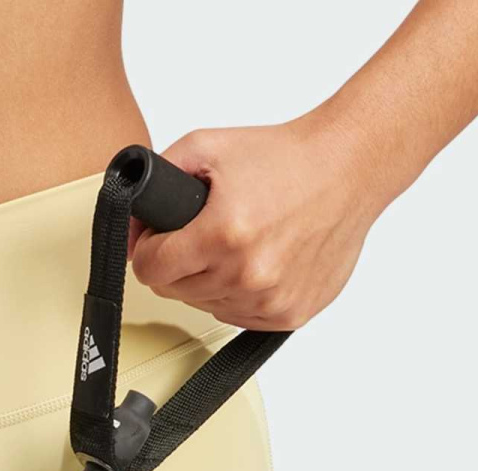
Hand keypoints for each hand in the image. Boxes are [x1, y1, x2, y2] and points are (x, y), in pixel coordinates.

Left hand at [131, 115, 390, 331]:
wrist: (348, 168)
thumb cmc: (285, 156)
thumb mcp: (209, 146)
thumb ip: (157, 179)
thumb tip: (129, 222)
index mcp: (223, 233)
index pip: (151, 270)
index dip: (148, 250)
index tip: (159, 238)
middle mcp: (247, 273)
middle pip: (176, 291)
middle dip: (180, 262)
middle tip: (204, 232)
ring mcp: (270, 300)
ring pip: (207, 306)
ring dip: (210, 280)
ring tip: (237, 241)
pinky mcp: (289, 315)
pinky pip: (239, 317)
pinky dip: (240, 293)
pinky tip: (258, 260)